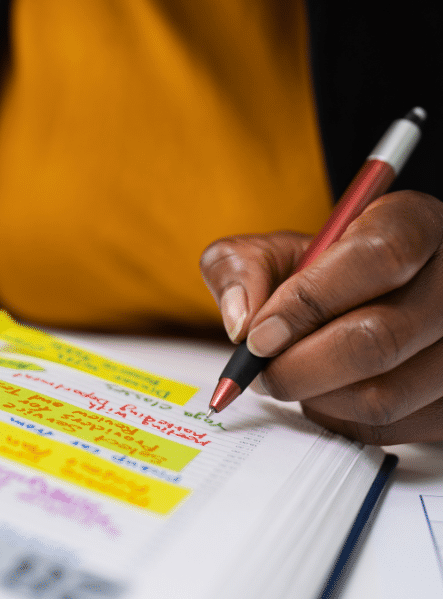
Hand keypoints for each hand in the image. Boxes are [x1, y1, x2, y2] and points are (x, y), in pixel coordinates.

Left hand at [200, 190, 442, 443]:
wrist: (364, 299)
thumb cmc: (317, 272)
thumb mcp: (273, 250)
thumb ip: (239, 268)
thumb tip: (240, 321)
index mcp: (412, 223)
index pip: (377, 258)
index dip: (308, 302)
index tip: (259, 335)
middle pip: (380, 338)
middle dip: (299, 367)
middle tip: (261, 373)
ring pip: (386, 394)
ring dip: (317, 398)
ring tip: (291, 379)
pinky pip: (393, 428)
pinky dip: (341, 421)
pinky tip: (324, 394)